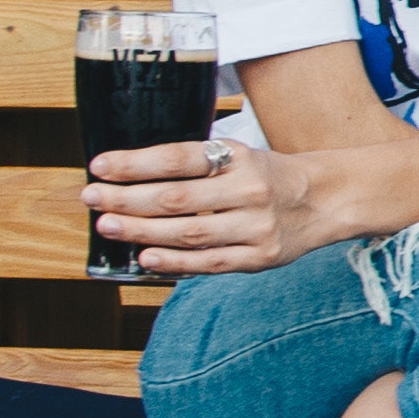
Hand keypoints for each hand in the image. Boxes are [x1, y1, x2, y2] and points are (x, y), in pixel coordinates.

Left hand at [85, 136, 341, 275]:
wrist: (326, 199)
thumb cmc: (269, 175)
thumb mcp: (239, 154)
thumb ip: (196, 164)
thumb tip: (132, 175)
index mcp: (240, 157)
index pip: (178, 158)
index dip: (135, 163)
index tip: (100, 167)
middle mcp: (249, 190)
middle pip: (176, 198)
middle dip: (126, 199)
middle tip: (93, 198)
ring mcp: (255, 227)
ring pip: (188, 233)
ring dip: (140, 230)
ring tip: (108, 225)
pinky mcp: (259, 257)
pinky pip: (209, 263)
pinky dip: (173, 261)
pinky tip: (145, 256)